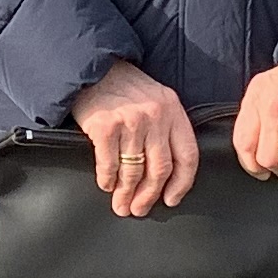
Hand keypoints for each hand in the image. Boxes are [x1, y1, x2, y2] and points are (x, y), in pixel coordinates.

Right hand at [71, 60, 199, 218]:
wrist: (91, 67)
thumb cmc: (123, 86)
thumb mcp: (155, 99)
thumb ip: (165, 129)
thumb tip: (165, 174)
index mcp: (173, 110)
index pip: (187, 156)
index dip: (181, 184)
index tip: (171, 200)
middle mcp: (155, 116)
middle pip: (160, 169)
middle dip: (150, 195)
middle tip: (140, 209)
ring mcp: (130, 121)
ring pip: (134, 171)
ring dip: (126, 194)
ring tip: (121, 205)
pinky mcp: (105, 127)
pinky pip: (109, 165)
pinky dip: (107, 180)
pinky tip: (106, 185)